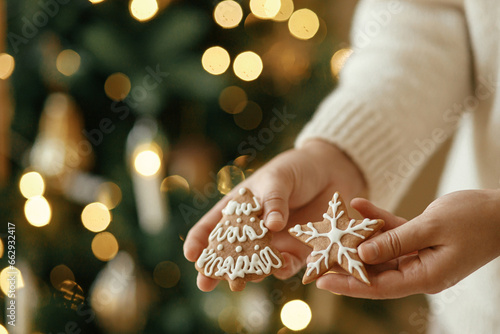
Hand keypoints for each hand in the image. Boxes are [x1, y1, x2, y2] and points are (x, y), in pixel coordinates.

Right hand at [183, 139, 365, 290]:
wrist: (332, 171)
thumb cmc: (297, 169)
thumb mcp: (279, 178)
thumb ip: (274, 200)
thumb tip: (272, 225)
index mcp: (240, 208)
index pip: (213, 226)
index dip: (199, 241)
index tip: (191, 255)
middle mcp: (253, 230)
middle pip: (230, 253)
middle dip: (217, 269)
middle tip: (205, 283)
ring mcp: (274, 243)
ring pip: (255, 265)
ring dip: (246, 274)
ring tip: (237, 282)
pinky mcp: (299, 251)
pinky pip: (287, 265)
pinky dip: (281, 269)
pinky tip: (277, 269)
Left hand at [316, 189, 499, 298]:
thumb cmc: (475, 219)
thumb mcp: (431, 228)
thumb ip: (394, 241)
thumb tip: (362, 255)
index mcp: (424, 276)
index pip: (378, 287)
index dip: (348, 284)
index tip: (321, 280)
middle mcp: (419, 270)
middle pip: (374, 270)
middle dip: (346, 261)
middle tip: (317, 254)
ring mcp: (419, 255)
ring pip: (380, 250)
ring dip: (358, 237)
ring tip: (331, 228)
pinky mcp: (420, 238)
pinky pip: (392, 231)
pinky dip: (376, 220)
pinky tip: (358, 204)